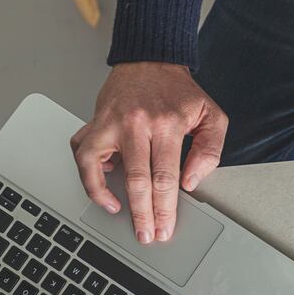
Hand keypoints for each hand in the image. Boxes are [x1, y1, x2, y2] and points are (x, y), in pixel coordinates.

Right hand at [70, 62, 227, 243]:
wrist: (151, 59)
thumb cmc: (179, 92)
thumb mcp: (211, 115)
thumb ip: (209, 150)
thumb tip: (191, 181)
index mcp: (169, 123)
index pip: (166, 176)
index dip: (165, 207)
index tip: (165, 227)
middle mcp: (138, 123)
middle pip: (138, 179)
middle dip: (144, 214)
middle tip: (148, 235)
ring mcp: (112, 122)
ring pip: (101, 167)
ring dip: (108, 197)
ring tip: (121, 215)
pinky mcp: (95, 121)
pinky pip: (82, 153)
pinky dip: (89, 176)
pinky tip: (103, 192)